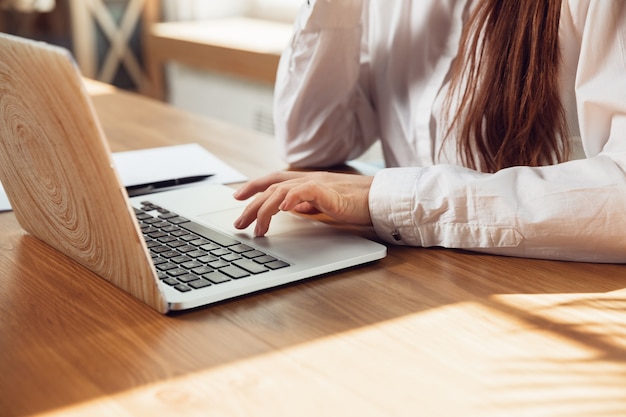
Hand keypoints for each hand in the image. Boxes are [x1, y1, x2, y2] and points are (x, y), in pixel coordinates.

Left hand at [233, 171, 373, 235]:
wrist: (379, 198)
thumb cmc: (356, 202)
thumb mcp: (324, 204)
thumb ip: (307, 204)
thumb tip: (292, 208)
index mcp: (306, 182)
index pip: (273, 181)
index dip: (254, 187)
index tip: (237, 197)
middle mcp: (307, 179)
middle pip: (271, 188)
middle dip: (251, 205)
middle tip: (239, 222)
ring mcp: (316, 183)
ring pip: (281, 191)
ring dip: (266, 210)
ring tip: (258, 228)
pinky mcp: (327, 190)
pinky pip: (304, 191)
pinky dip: (290, 199)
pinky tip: (282, 209)